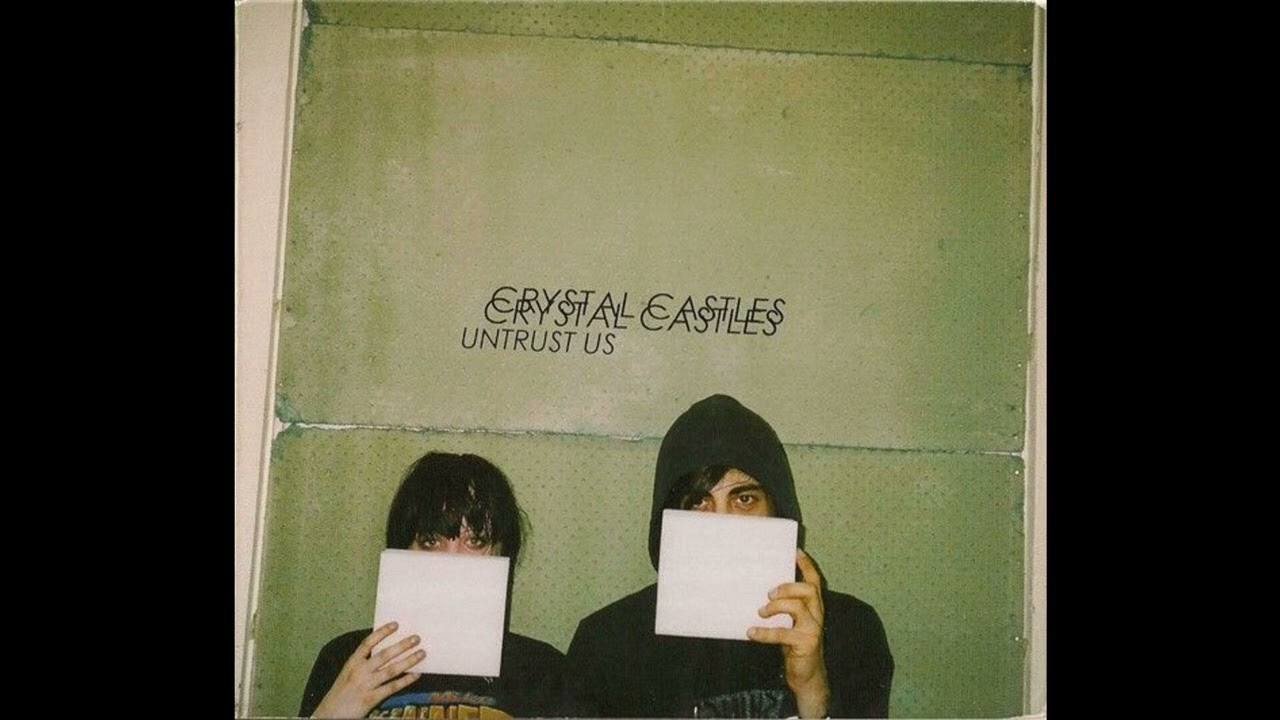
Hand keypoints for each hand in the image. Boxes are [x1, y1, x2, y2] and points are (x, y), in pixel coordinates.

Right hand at [312, 621, 424, 718]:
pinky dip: (405, 680)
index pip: (367, 643)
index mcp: (352, 663)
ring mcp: (366, 685)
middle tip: (416, 638)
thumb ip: (363, 664)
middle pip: (384, 655)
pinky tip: (416, 675)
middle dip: (401, 646)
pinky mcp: (370, 698)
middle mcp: (359, 671)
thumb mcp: (347, 673)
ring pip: (391, 670)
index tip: (395, 624)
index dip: (382, 633)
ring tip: (421, 653)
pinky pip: (391, 687)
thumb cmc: (340, 693)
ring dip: (408, 661)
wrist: (329, 714)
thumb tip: (385, 653)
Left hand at [747, 549, 829, 718]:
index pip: (814, 582)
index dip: (806, 566)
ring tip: (761, 612)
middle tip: (769, 594)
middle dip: (788, 587)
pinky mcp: (806, 644)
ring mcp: (813, 629)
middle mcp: (817, 615)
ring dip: (776, 607)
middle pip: (809, 590)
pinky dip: (765, 632)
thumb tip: (759, 590)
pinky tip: (751, 632)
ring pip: (798, 608)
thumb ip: (784, 607)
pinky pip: (783, 634)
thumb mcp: (791, 622)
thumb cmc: (794, 644)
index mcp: (814, 607)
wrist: (806, 675)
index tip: (795, 552)